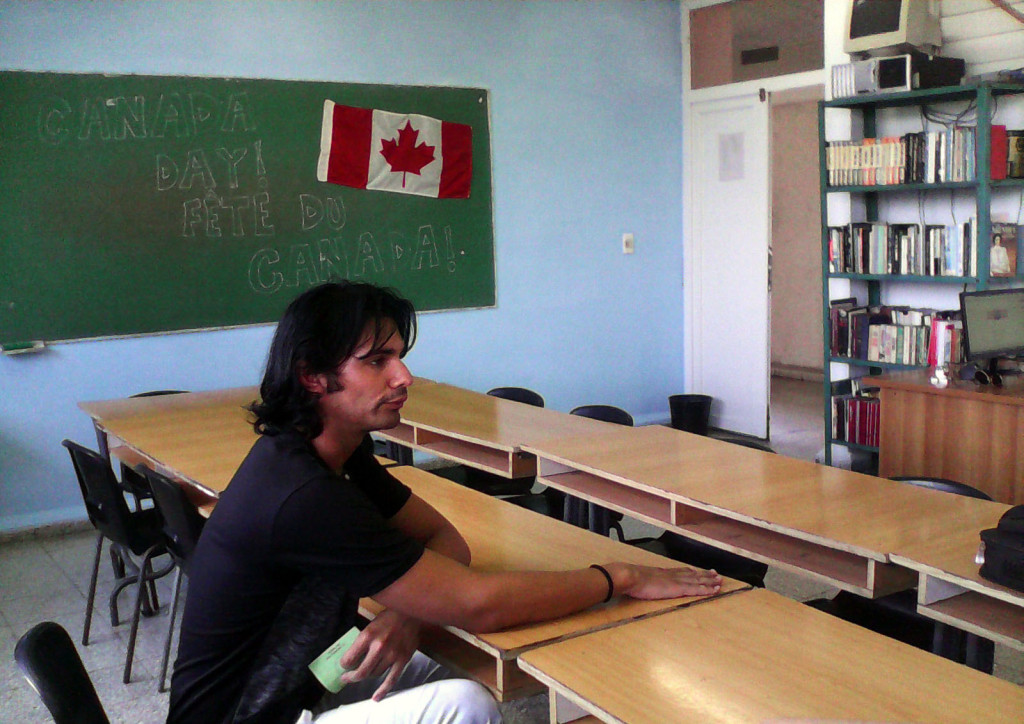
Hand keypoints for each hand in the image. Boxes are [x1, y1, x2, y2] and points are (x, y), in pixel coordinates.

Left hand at [339, 609, 420, 700]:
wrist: (412, 612)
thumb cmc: (389, 617)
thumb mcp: (371, 624)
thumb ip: (363, 640)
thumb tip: (351, 656)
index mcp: (368, 635)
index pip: (349, 659)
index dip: (344, 665)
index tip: (343, 666)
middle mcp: (379, 647)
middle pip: (361, 671)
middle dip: (351, 677)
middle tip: (346, 678)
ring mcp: (392, 655)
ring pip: (375, 674)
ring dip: (367, 677)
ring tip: (362, 676)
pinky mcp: (403, 659)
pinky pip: (391, 679)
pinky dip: (383, 690)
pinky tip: (376, 697)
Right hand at [607, 563, 721, 599]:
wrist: (631, 577)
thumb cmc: (632, 579)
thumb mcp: (641, 578)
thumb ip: (646, 580)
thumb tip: (643, 583)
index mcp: (664, 573)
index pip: (683, 571)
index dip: (694, 572)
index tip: (702, 571)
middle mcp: (673, 575)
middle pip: (694, 574)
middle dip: (706, 575)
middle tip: (717, 575)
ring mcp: (677, 581)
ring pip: (698, 580)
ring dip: (710, 581)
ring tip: (720, 582)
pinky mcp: (678, 588)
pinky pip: (696, 589)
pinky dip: (706, 589)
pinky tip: (714, 590)